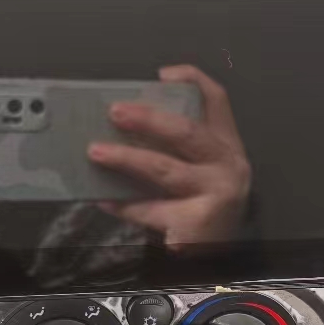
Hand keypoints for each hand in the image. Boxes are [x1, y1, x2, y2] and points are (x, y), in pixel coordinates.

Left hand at [87, 65, 250, 248]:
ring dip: (126, 158)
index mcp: (227, 145)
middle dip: (148, 119)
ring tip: (96, 151)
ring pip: (165, 170)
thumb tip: (124, 127)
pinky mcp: (197, 224)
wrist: (222, 250)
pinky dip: (124, 204)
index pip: (217, 100)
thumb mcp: (205, 168)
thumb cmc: (205, 202)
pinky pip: (151, 210)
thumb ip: (179, 147)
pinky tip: (103, 197)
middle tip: (115, 112)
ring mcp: (215, 195)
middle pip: (187, 132)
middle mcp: (227, 165)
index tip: (161, 74)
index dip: (192, 80)